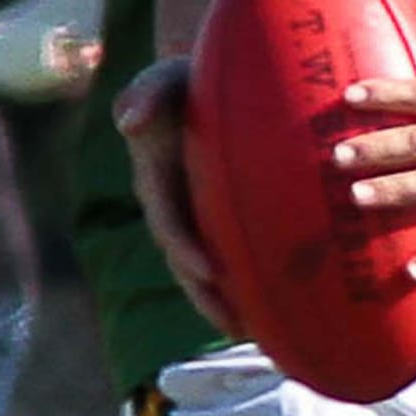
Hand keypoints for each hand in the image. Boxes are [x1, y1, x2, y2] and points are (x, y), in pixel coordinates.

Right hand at [113, 56, 241, 332]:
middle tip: (235, 326)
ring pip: (210, 273)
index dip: (184, 249)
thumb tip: (129, 121)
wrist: (210, 82)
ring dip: (230, 306)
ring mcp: (198, 220)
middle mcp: (175, 208)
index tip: (207, 270)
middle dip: (208, 298)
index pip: (168, 223)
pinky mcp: (222, 224)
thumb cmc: (188, 78)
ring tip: (261, 338)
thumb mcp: (166, 77)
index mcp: (157, 181)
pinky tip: (286, 313)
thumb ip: (147, 91)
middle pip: (187, 265)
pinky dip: (253, 287)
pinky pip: (236, 259)